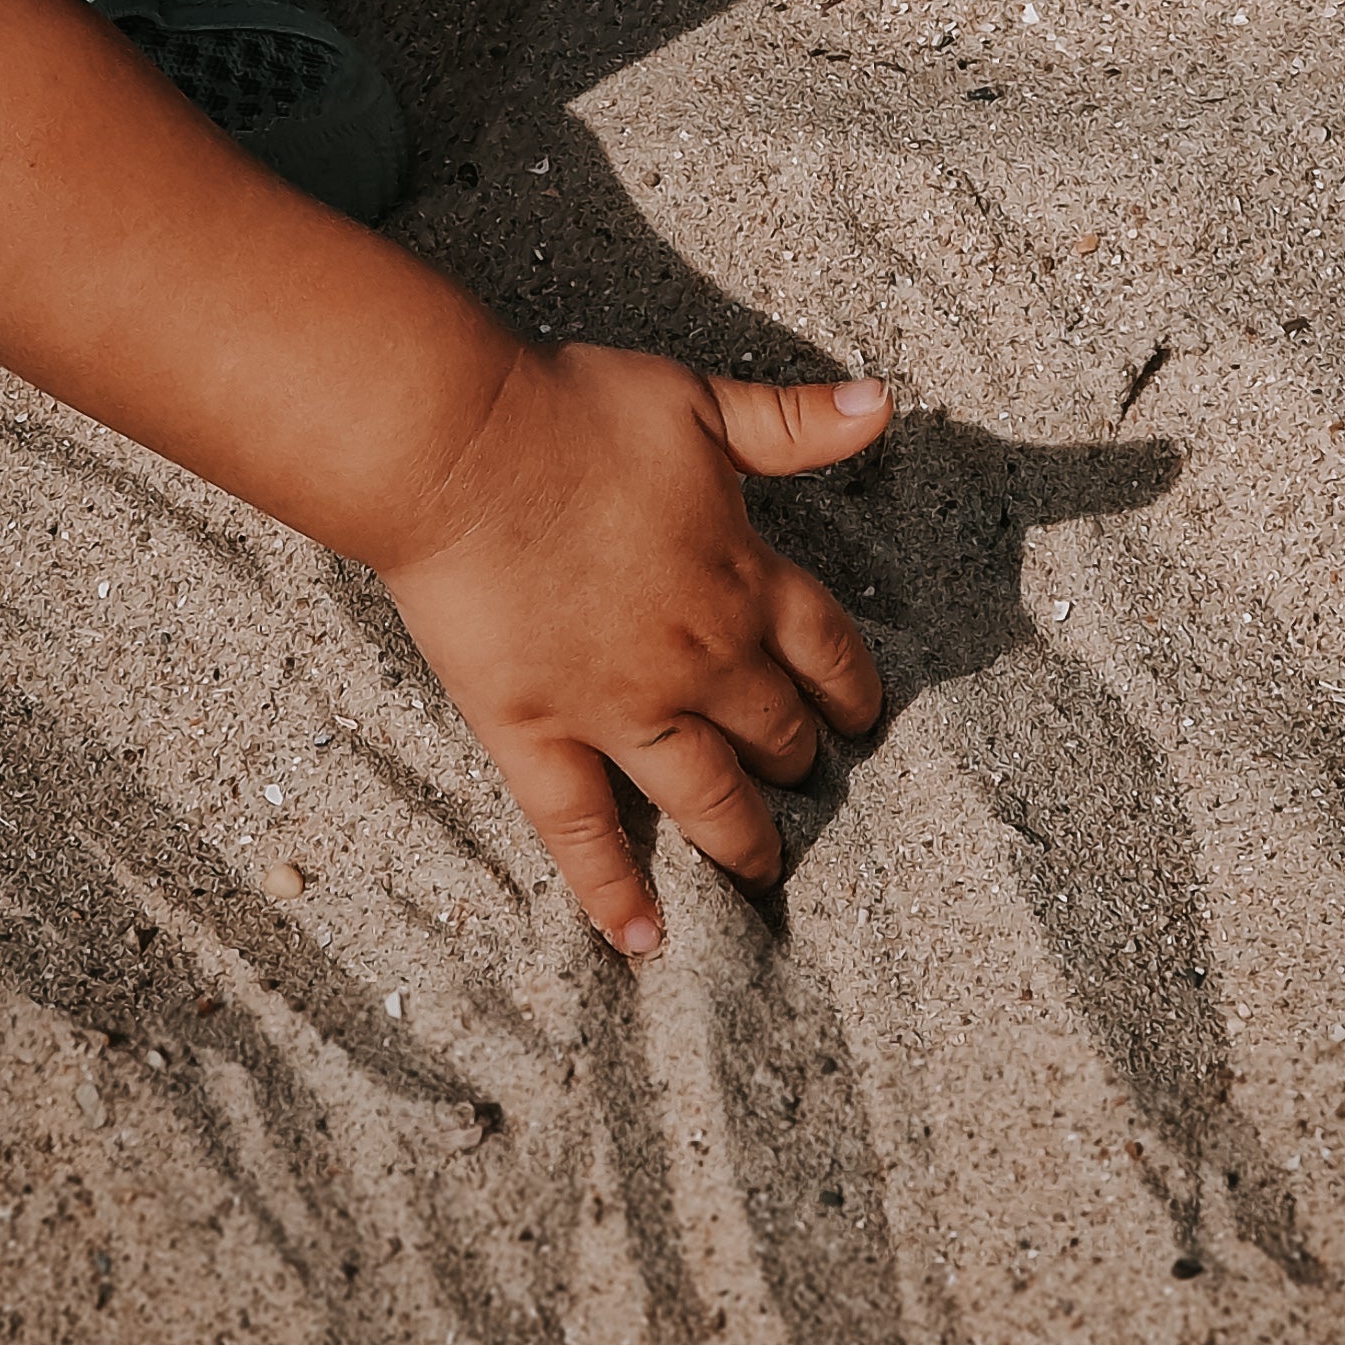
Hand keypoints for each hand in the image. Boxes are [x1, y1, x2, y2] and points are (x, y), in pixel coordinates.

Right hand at [380, 343, 889, 951]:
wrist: (464, 449)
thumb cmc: (578, 414)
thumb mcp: (702, 403)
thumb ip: (793, 422)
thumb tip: (880, 404)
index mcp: (745, 578)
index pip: (827, 649)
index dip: (853, 686)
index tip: (865, 715)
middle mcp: (699, 659)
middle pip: (773, 728)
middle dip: (797, 757)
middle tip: (804, 778)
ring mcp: (620, 708)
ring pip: (705, 795)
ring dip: (741, 837)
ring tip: (764, 871)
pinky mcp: (539, 735)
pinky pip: (583, 832)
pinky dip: (614, 892)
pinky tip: (644, 940)